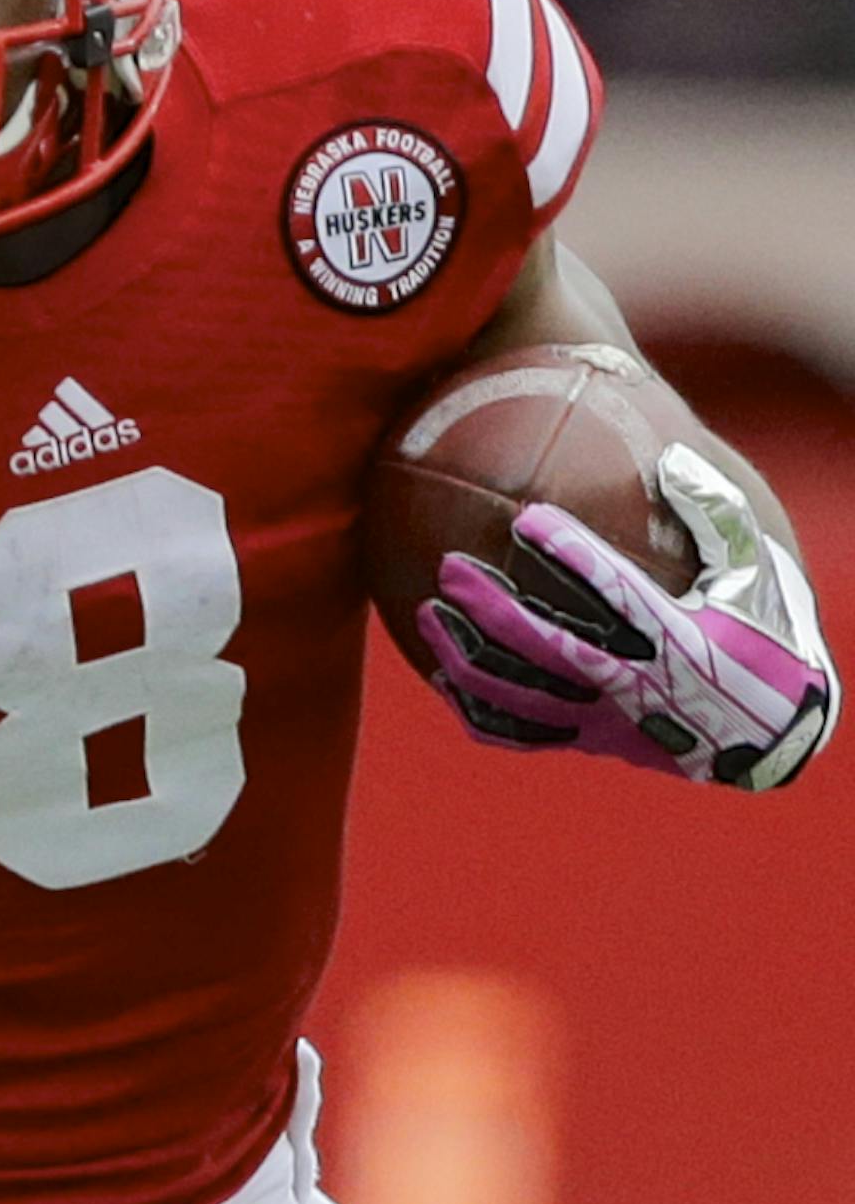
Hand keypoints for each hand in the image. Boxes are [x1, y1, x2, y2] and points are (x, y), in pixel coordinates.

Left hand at [418, 444, 836, 789]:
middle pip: (550, 648)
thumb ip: (718, 517)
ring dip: (468, 657)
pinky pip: (522, 736)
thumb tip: (672, 458)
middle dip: (494, 609)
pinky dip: (476, 710)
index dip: (571, 555)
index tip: (527, 516)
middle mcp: (638, 687)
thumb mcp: (756, 576)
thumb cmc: (763, 637)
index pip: (617, 593)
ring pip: (523, 697)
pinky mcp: (591, 745)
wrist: (777, 737)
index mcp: (680, 641)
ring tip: (426, 611)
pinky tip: (442, 676)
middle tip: (448, 565)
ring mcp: (608, 723)